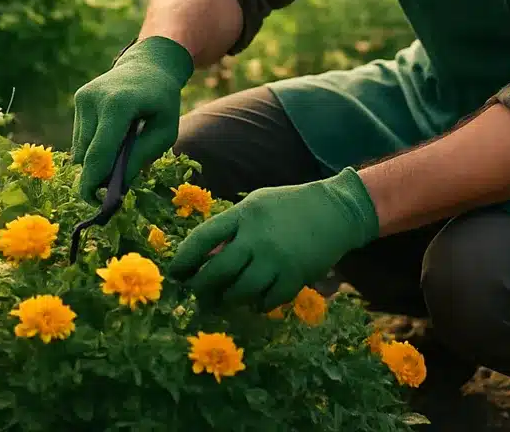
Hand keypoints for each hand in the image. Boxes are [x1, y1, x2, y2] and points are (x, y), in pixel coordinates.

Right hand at [71, 36, 193, 202]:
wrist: (150, 63)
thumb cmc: (163, 100)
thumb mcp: (165, 130)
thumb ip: (141, 157)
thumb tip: (117, 187)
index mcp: (118, 105)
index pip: (99, 153)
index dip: (95, 183)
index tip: (97, 205)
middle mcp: (94, 99)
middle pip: (86, 155)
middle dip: (97, 175)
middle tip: (114, 187)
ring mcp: (84, 97)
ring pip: (80, 148)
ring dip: (96, 158)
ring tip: (122, 150)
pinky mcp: (80, 98)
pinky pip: (81, 136)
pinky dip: (94, 144)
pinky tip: (114, 134)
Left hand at [168, 167, 380, 310]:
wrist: (335, 210)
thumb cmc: (289, 206)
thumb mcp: (257, 205)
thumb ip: (233, 227)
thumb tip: (204, 257)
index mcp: (244, 214)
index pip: (203, 238)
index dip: (184, 258)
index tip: (175, 273)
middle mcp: (256, 237)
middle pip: (216, 271)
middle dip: (202, 288)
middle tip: (200, 295)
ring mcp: (276, 259)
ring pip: (240, 292)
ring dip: (230, 299)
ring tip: (228, 298)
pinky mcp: (295, 276)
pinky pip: (267, 302)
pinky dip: (259, 305)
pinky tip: (257, 301)